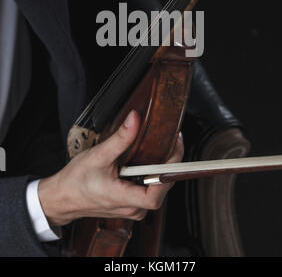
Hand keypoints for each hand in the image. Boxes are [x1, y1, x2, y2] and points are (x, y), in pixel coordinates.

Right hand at [38, 110, 183, 225]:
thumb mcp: (98, 156)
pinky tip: (149, 159)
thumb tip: (135, 119)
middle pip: (162, 187)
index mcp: (123, 199)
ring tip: (163, 146)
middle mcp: (131, 209)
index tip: (173, 149)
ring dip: (161, 168)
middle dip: (169, 163)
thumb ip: (120, 138)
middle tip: (171, 140)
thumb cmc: (76, 181)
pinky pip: (149, 189)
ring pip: (157, 188)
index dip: (169, 172)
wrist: (63, 197)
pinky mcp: (130, 205)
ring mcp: (132, 209)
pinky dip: (152, 173)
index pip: (157, 193)